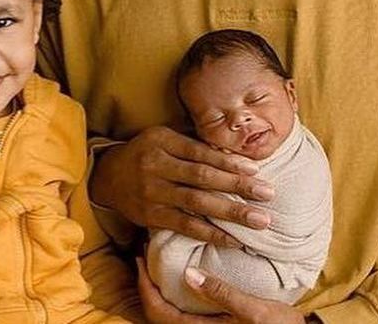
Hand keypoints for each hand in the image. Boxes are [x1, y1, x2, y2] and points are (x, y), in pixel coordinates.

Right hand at [90, 126, 272, 245]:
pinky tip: (233, 239)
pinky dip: (211, 233)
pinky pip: (185, 226)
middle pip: (202, 177)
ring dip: (231, 213)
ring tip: (260, 220)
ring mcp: (152, 193)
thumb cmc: (146, 152)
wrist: (108, 175)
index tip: (256, 170)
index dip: (228, 162)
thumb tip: (235, 156)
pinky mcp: (151, 216)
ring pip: (196, 203)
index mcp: (162, 141)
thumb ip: (193, 146)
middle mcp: (155, 166)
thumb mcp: (164, 138)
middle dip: (238, 187)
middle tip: (268, 194)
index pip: (201, 153)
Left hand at [136, 257, 304, 323]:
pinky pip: (181, 312)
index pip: (158, 312)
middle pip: (157, 313)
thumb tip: (188, 274)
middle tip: (145, 254)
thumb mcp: (254, 309)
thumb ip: (221, 293)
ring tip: (158, 261)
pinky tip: (179, 274)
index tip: (141, 257)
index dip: (144, 285)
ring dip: (158, 288)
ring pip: (168, 312)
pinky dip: (173, 294)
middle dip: (146, 284)